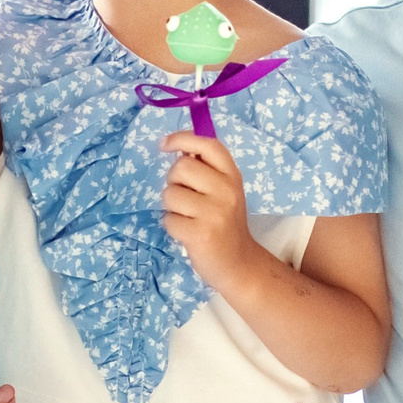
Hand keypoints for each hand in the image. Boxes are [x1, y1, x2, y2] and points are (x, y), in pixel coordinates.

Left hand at [160, 131, 263, 290]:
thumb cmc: (225, 223)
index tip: (164, 144)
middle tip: (184, 196)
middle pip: (181, 167)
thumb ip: (205, 170)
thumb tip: (174, 147)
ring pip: (170, 194)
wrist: (238, 263)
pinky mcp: (201, 234)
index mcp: (232, 175)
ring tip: (188, 217)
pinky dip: (172, 225)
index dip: (182, 138)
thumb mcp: (223, 191)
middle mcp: (226, 190)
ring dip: (171, 207)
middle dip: (173, 181)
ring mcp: (215, 212)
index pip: (208, 145)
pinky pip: (168, 219)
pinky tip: (187, 232)